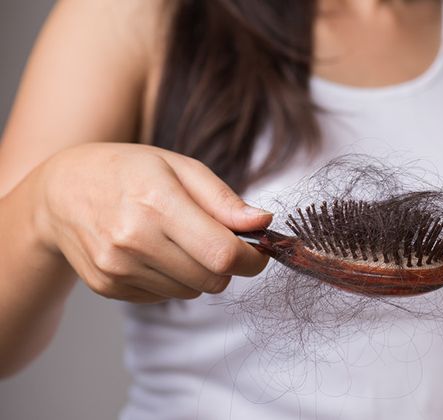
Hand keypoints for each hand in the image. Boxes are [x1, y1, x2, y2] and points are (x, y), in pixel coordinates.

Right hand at [34, 143, 271, 302]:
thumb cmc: (128, 172)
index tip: (259, 251)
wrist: (60, 192)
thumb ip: (223, 199)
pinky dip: (172, 279)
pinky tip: (153, 251)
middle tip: (217, 241)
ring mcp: (118, 268)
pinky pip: (165, 297)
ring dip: (198, 272)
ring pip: (191, 292)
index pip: (222, 253)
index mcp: (157, 202)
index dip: (252, 259)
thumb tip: (263, 223)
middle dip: (228, 266)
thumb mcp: (179, 167)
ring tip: (177, 240)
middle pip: (212, 280)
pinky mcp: (109, 287)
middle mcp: (134, 240)